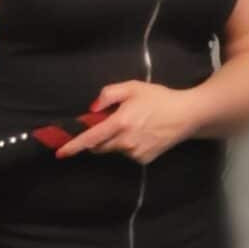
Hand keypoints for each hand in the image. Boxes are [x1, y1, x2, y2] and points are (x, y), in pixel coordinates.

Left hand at [56, 81, 198, 164]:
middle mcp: (126, 141)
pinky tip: (143, 134)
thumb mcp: (132, 87)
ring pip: (113, 150)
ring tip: (134, 125)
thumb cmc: (159, 98)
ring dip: (114, 140)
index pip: (91, 138)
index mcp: (120, 123)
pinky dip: (128, 146)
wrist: (187, 115)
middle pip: (99, 146)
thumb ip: (108, 95)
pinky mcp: (144, 160)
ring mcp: (136, 153)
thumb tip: (92, 109)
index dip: (74, 146)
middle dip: (97, 137)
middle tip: (110, 121)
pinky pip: (127, 154)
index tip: (60, 153)